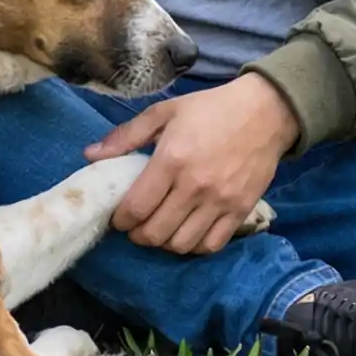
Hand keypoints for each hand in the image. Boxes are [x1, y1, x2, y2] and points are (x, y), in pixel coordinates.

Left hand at [88, 75, 299, 254]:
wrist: (265, 112)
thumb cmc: (210, 109)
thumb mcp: (164, 112)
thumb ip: (126, 136)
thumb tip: (90, 155)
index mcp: (172, 159)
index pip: (136, 208)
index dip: (121, 220)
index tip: (119, 217)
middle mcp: (195, 186)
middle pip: (155, 233)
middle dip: (138, 235)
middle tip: (137, 225)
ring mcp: (220, 201)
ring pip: (182, 245)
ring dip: (165, 242)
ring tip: (161, 228)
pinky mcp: (241, 211)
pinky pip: (212, 245)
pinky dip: (194, 246)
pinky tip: (187, 232)